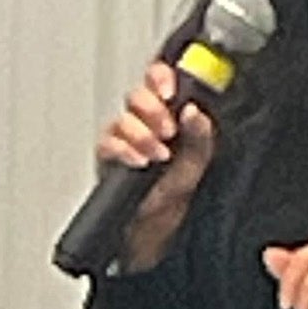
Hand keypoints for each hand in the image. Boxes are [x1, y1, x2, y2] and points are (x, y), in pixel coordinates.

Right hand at [95, 62, 216, 272]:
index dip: (161, 77)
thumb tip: (195, 112)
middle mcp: (142, 122)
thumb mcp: (197, 165)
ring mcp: (123, 138)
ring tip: (157, 154)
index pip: (159, 81)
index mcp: (167, 115)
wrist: (154, 230)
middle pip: (137, 95)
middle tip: (167, 129)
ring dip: (141, 134)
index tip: (170, 90)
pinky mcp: (107, 156)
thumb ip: (200, 137)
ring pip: (122, 118)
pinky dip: (123, 150)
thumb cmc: (173, 196)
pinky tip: (138, 160)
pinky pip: (107, 143)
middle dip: (152, 109)